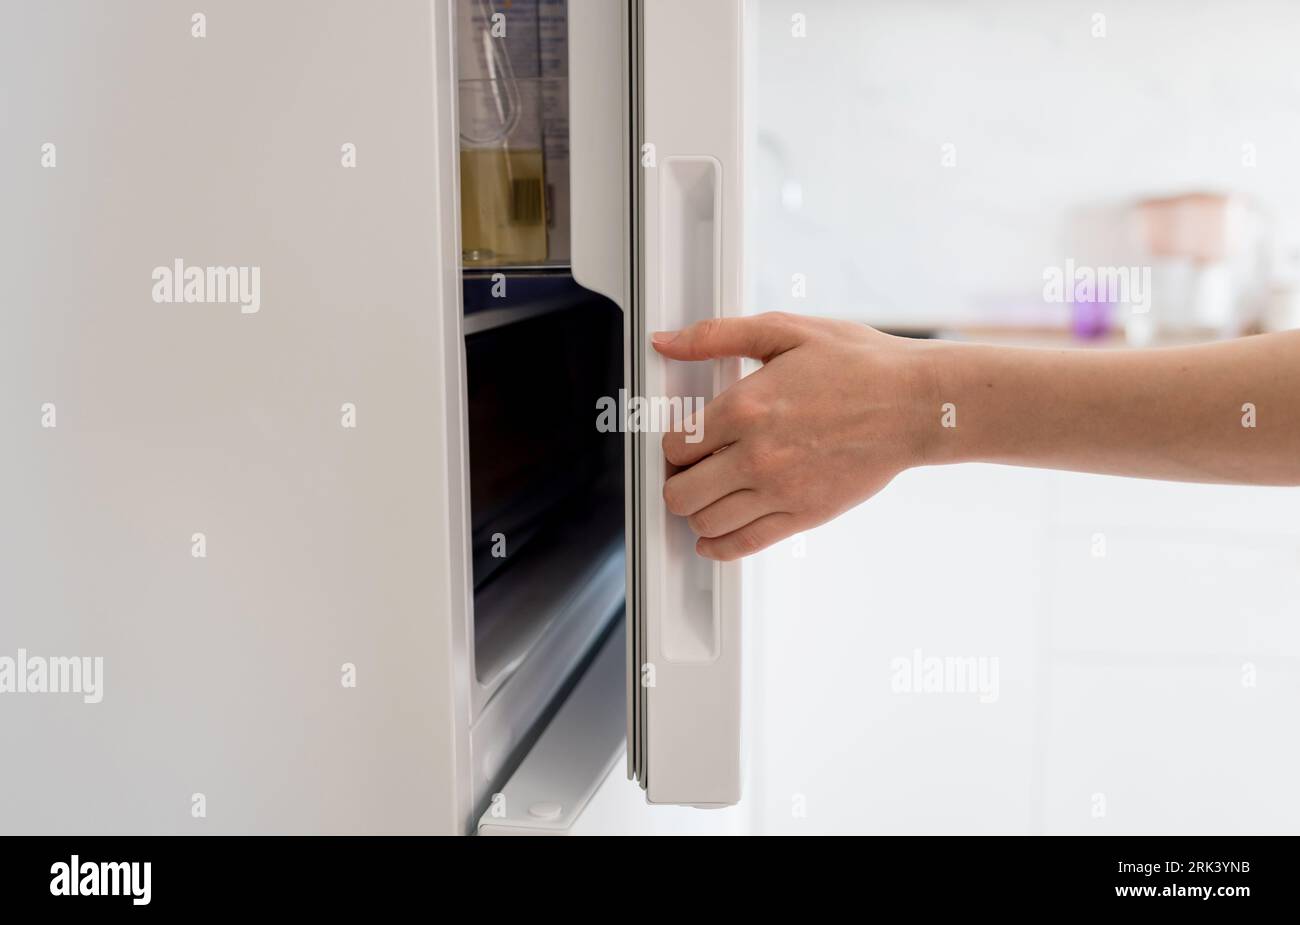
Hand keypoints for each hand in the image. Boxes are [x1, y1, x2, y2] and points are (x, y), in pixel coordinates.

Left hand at [653, 312, 934, 559]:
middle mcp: (756, 455)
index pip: (675, 445)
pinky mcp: (803, 515)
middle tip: (690, 471)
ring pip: (704, 523)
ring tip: (709, 494)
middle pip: (681, 493)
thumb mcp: (785, 331)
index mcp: (745, 407)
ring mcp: (780, 491)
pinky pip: (742, 545)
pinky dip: (717, 546)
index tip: (686, 441)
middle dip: (677, 482)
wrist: (916, 404)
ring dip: (696, 511)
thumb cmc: (859, 364)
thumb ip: (717, 335)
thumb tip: (666, 341)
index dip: (673, 445)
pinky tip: (714, 535)